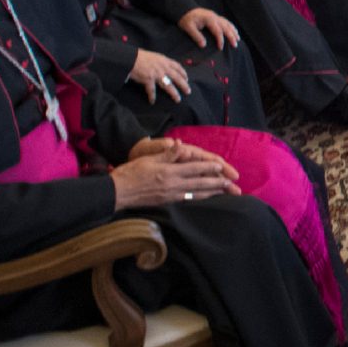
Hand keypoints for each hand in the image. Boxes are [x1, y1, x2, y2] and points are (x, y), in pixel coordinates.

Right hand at [112, 139, 239, 208]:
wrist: (116, 193)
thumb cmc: (130, 173)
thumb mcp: (148, 159)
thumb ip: (167, 154)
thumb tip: (180, 144)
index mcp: (168, 173)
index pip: (193, 169)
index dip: (208, 168)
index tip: (221, 166)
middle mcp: (172, 185)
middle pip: (199, 184)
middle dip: (216, 183)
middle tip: (231, 183)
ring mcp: (170, 196)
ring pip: (196, 194)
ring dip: (212, 192)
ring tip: (224, 191)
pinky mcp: (166, 202)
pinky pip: (187, 200)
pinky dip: (199, 198)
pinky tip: (205, 198)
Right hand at [129, 50, 189, 104]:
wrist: (130, 58)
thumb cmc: (141, 56)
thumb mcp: (155, 56)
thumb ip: (161, 62)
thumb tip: (165, 66)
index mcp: (165, 61)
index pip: (178, 67)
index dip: (184, 73)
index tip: (187, 79)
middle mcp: (163, 67)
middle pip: (177, 78)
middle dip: (184, 85)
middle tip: (188, 91)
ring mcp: (156, 74)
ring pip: (169, 86)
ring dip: (174, 93)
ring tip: (177, 99)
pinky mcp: (148, 79)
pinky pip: (152, 90)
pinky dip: (152, 96)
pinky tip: (152, 101)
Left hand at [176, 7, 238, 48]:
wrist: (184, 9)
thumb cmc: (186, 19)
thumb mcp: (188, 28)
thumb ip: (196, 36)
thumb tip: (204, 45)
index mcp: (209, 19)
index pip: (218, 31)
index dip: (220, 40)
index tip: (221, 48)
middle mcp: (214, 17)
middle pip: (226, 27)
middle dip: (231, 36)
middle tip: (235, 45)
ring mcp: (215, 16)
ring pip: (227, 23)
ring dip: (233, 31)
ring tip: (237, 39)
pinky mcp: (215, 17)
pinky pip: (226, 21)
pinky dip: (231, 26)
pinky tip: (233, 30)